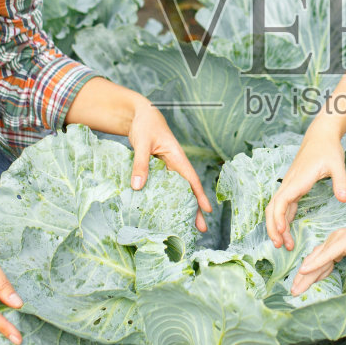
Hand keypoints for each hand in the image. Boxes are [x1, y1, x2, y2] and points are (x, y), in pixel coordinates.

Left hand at [128, 100, 211, 231]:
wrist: (139, 115)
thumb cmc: (145, 125)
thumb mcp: (142, 142)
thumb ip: (140, 163)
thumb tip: (137, 186)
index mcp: (177, 157)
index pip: (191, 179)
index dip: (199, 195)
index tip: (208, 211)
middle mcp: (175, 164)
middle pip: (187, 189)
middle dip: (195, 209)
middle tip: (201, 229)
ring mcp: (166, 168)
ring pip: (176, 190)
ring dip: (181, 206)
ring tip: (184, 225)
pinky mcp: (157, 169)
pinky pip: (163, 187)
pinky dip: (165, 198)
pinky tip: (163, 211)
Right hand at [264, 124, 345, 249]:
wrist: (320, 136)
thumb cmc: (328, 149)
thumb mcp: (338, 164)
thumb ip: (341, 181)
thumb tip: (344, 199)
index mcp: (298, 180)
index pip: (282, 201)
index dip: (279, 217)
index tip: (281, 231)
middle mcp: (289, 183)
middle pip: (273, 208)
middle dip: (272, 227)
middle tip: (278, 245)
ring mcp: (289, 185)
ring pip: (276, 208)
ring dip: (276, 226)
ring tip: (283, 244)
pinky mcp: (293, 187)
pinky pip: (283, 206)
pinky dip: (283, 220)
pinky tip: (287, 232)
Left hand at [290, 221, 345, 296]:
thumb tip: (336, 267)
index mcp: (337, 243)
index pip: (318, 260)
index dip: (309, 274)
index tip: (300, 287)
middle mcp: (334, 239)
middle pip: (313, 260)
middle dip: (302, 277)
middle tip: (292, 291)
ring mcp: (339, 239)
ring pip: (317, 259)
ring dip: (305, 275)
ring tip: (295, 288)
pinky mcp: (345, 241)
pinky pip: (327, 255)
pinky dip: (316, 263)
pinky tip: (305, 270)